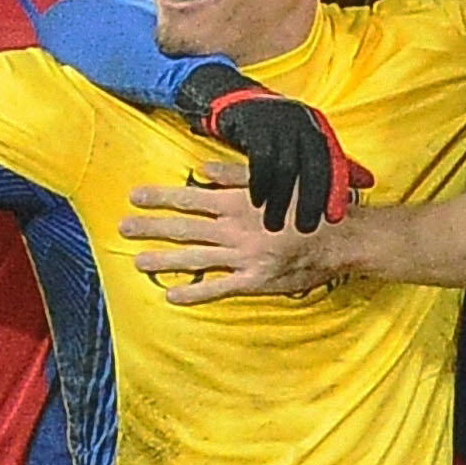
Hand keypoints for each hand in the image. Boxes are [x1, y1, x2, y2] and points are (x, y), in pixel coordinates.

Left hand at [122, 168, 339, 302]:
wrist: (342, 236)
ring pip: (194, 259)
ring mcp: (243, 257)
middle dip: (151, 228)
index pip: (189, 198)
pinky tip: (172, 296)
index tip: (135, 196)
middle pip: (184, 228)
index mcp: (238, 202)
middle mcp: (234, 230)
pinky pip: (218, 289)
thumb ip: (236, 173)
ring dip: (163, 260)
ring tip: (137, 261)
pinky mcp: (254, 280)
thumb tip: (201, 168)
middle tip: (123, 228)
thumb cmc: (310, 202)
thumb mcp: (275, 178)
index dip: (160, 197)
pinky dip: (194, 293)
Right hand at [184, 86, 361, 231]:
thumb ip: (335, 163)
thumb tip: (369, 183)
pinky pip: (260, 161)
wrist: (235, 101)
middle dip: (310, 201)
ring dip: (280, 200)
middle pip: (313, 168)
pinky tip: (256, 202)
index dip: (336, 191)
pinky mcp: (255, 126)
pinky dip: (259, 184)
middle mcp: (303, 124)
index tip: (334, 219)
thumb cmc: (276, 131)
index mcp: (319, 129)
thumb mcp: (306, 144)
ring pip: (286, 169)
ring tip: (274, 224)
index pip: (334, 163)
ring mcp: (279, 123)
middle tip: (305, 229)